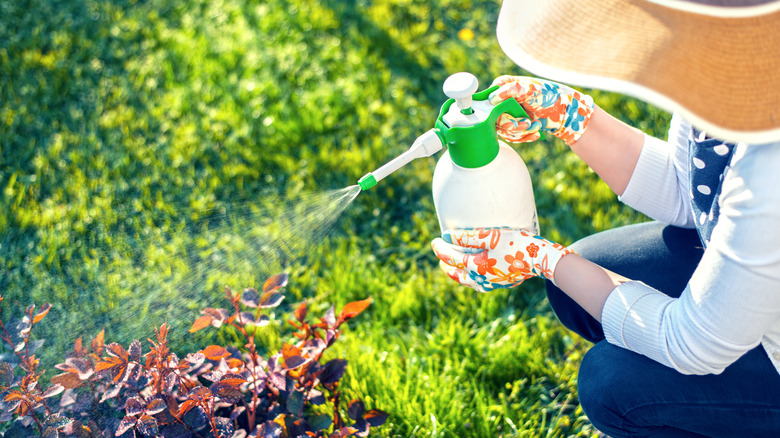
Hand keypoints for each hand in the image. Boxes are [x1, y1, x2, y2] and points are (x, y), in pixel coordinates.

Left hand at [431, 227, 574, 292]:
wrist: (541, 259)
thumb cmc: (516, 243)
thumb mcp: (490, 236)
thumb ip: (466, 237)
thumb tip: (446, 236)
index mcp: (477, 268)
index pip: (451, 259)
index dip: (440, 249)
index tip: (435, 240)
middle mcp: (481, 280)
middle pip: (456, 274)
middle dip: (446, 263)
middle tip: (440, 253)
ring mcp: (491, 285)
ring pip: (467, 281)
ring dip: (457, 273)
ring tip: (451, 265)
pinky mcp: (501, 284)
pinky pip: (478, 283)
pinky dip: (470, 277)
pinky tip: (472, 273)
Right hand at [489, 76, 594, 145]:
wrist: (565, 111)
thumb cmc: (549, 94)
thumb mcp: (530, 89)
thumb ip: (511, 90)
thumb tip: (492, 97)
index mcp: (502, 87)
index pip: (488, 102)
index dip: (496, 114)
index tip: (511, 119)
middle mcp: (502, 100)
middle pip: (494, 119)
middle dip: (512, 125)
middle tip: (526, 123)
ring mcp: (508, 114)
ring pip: (503, 130)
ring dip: (520, 132)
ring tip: (535, 126)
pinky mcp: (515, 125)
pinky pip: (512, 137)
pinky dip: (524, 137)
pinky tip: (536, 134)